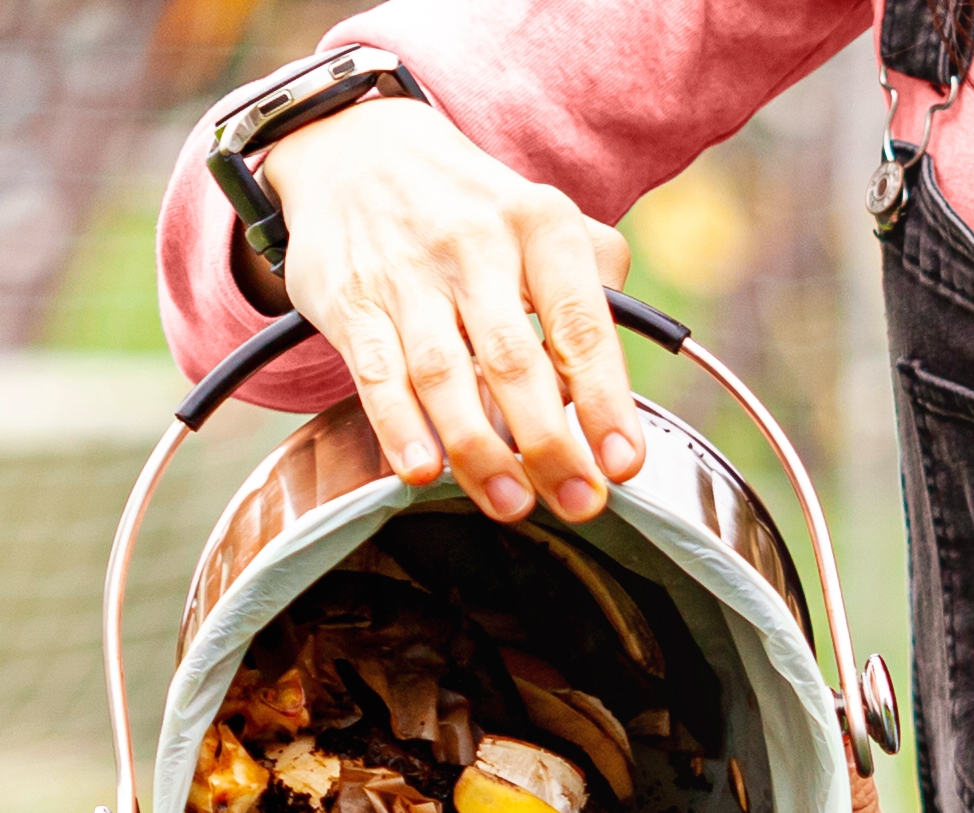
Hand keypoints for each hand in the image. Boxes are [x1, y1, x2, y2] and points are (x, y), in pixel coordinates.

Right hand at [256, 96, 645, 524]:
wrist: (354, 147)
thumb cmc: (468, 207)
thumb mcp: (541, 216)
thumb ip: (594, 282)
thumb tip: (616, 372)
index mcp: (538, 224)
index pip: (580, 322)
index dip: (605, 399)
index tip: (623, 462)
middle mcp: (474, 245)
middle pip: (514, 359)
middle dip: (549, 442)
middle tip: (578, 503)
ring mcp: (406, 274)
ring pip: (445, 374)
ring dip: (479, 449)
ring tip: (511, 503)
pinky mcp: (350, 300)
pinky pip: (376, 371)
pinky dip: (398, 425)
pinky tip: (421, 469)